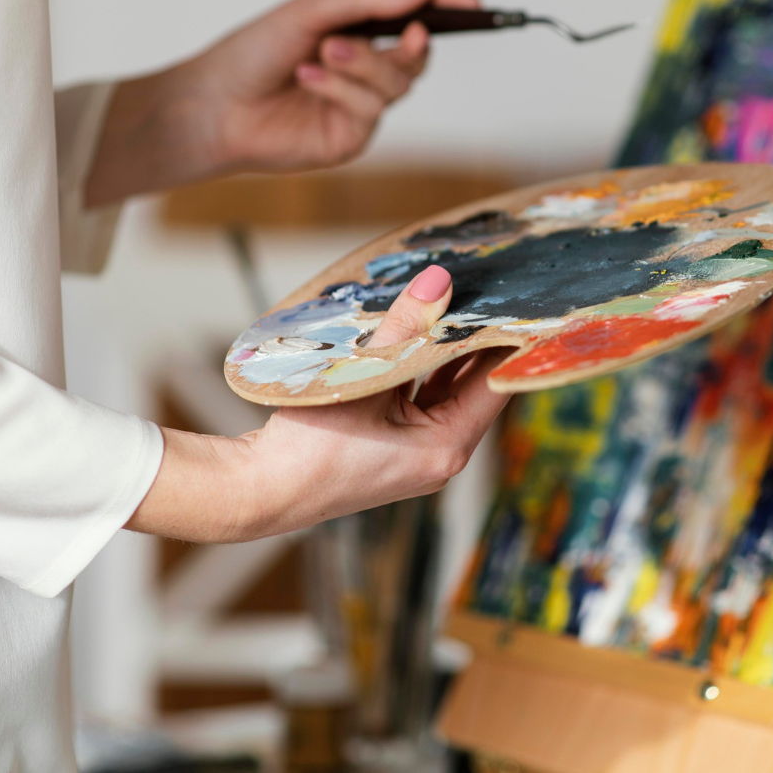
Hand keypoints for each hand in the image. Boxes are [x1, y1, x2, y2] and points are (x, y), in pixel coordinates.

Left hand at [86, 0, 481, 205]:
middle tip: (406, 30)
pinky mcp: (350, 138)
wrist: (214, 104)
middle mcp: (363, 72)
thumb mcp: (311, 11)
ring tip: (324, 54)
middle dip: (411, 43)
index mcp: (356, 33)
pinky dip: (341, 90)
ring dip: (363, 65)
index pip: (411, 19)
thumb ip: (368, 0)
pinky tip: (308, 80)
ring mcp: (359, 107)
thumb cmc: (252, 52)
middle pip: (415, 55)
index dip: (444, 11)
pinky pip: (370, 110)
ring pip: (397, 83)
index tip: (471, 2)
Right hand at [125, 265, 511, 542]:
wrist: (258, 491)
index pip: (494, 383)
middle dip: (474, 339)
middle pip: (473, 386)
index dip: (505, 339)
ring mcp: (417, 455)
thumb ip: (403, 328)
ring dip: (444, 351)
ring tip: (452, 302)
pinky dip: (420, 369)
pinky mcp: (393, 449)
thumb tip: (440, 282)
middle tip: (483, 289)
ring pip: (444, 391)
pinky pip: (419, 400)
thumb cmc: (308, 448)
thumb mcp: (362, 378)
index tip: (514, 300)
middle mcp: (440, 456)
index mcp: (446, 448)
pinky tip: (415, 335)